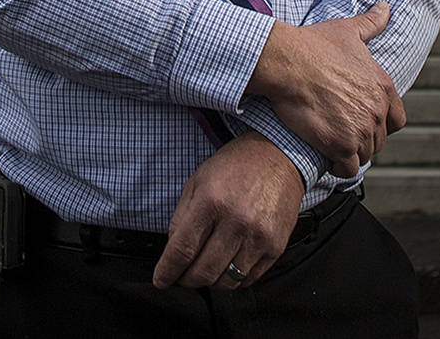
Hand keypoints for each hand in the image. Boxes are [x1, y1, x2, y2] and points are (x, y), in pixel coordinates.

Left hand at [152, 132, 302, 289]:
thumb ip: (181, 218)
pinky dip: (234, 279)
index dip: (167, 271)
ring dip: (211, 282)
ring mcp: (259, 237)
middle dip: (187, 280)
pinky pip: (248, 279)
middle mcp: (237, 221)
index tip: (161, 280)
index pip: (182, 250)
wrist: (278, 157)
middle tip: (182, 276)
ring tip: (206, 269)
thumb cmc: (234, 167)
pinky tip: (228, 264)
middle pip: (204, 272)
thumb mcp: (197, 181)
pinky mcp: (276, 246)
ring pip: (227, 282)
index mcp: (211, 202)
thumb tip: (172, 253)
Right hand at [246, 2, 403, 175]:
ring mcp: (361, 129)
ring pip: (364, 154)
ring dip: (351, 153)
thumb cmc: (313, 44)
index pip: (397, 120)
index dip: (381, 124)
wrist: (287, 62)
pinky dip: (339, 167)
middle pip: (379, 139)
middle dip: (363, 138)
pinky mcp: (342, 145)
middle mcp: (377, 109)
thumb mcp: (348, 30)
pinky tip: (327, 159)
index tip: (363, 122)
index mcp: (383, 86)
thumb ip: (371, 22)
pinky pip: (348, 168)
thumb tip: (386, 6)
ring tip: (333, 146)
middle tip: (342, 133)